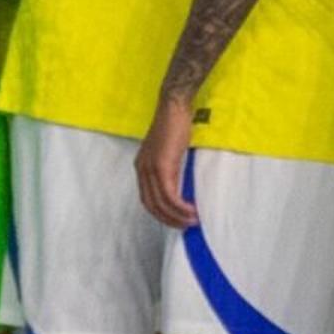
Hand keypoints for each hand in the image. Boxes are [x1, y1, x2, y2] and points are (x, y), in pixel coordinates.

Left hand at [136, 97, 198, 230]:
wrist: (174, 107)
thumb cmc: (174, 125)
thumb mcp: (168, 150)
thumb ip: (169, 167)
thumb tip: (179, 185)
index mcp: (141, 166)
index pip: (147, 198)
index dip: (160, 213)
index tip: (176, 219)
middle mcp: (142, 169)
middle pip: (151, 205)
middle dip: (168, 219)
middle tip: (185, 226)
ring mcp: (150, 169)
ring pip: (161, 203)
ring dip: (177, 216)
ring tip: (192, 221)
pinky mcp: (162, 167)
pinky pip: (170, 195)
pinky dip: (180, 207)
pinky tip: (191, 210)